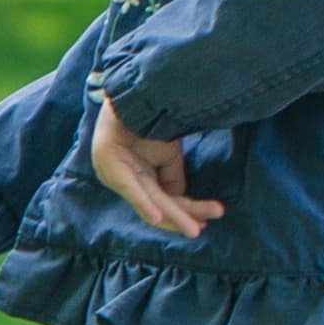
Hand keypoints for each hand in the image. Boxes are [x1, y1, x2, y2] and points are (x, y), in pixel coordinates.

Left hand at [90, 99, 222, 238]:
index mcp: (138, 178)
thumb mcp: (168, 154)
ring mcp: (115, 173)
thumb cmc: (147, 123)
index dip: (187, 209)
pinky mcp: (109, 163)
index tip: (214, 212)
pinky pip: (129, 187)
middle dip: (184, 216)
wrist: (133, 95)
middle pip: (159, 204)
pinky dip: (143, 202)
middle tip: (203, 228)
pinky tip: (156, 217)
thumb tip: (183, 199)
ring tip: (192, 229)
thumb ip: (173, 177)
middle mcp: (126, 180)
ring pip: (149, 200)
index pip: (166, 199)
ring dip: (172, 215)